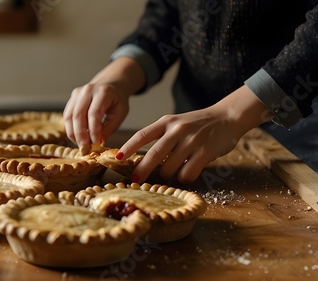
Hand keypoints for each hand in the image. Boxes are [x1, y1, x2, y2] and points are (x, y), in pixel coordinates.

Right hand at [63, 57, 144, 153]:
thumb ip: (109, 127)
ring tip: (81, 145)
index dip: (93, 131)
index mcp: (102, 92)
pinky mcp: (71, 100)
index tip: (96, 144)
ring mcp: (76, 94)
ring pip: (69, 117)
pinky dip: (71, 130)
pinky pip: (67, 117)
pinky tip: (77, 138)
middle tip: (85, 149)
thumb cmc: (116, 100)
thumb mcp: (120, 113)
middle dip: (80, 135)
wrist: (110, 85)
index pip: (94, 113)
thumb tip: (97, 142)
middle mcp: (87, 91)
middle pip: (78, 115)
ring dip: (74, 134)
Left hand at [120, 109, 240, 183]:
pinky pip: (187, 173)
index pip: (142, 135)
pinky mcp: (205, 152)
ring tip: (175, 169)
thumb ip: (161, 137)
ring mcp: (192, 141)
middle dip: (142, 170)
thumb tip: (141, 159)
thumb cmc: (197, 124)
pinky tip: (189, 171)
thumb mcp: (176, 123)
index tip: (117, 157)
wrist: (227, 117)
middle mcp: (177, 130)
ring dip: (169, 174)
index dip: (128, 147)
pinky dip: (185, 177)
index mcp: (166, 122)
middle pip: (154, 154)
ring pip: (170, 168)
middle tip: (135, 179)